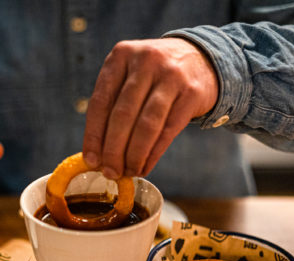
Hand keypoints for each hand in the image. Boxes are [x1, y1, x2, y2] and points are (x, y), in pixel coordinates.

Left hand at [82, 38, 218, 178]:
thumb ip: (113, 104)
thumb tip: (97, 154)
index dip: (93, 135)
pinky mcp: (191, 93)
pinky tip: (145, 167)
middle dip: (113, 150)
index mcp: (121, 55)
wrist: (201, 59)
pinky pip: (168, 131)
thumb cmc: (154, 76)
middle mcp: (145, 61)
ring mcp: (171, 76)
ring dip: (134, 155)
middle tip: (110, 172)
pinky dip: (153, 154)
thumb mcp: (130, 75)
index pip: (100, 101)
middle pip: (122, 115)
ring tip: (128, 172)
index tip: (91, 160)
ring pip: (146, 125)